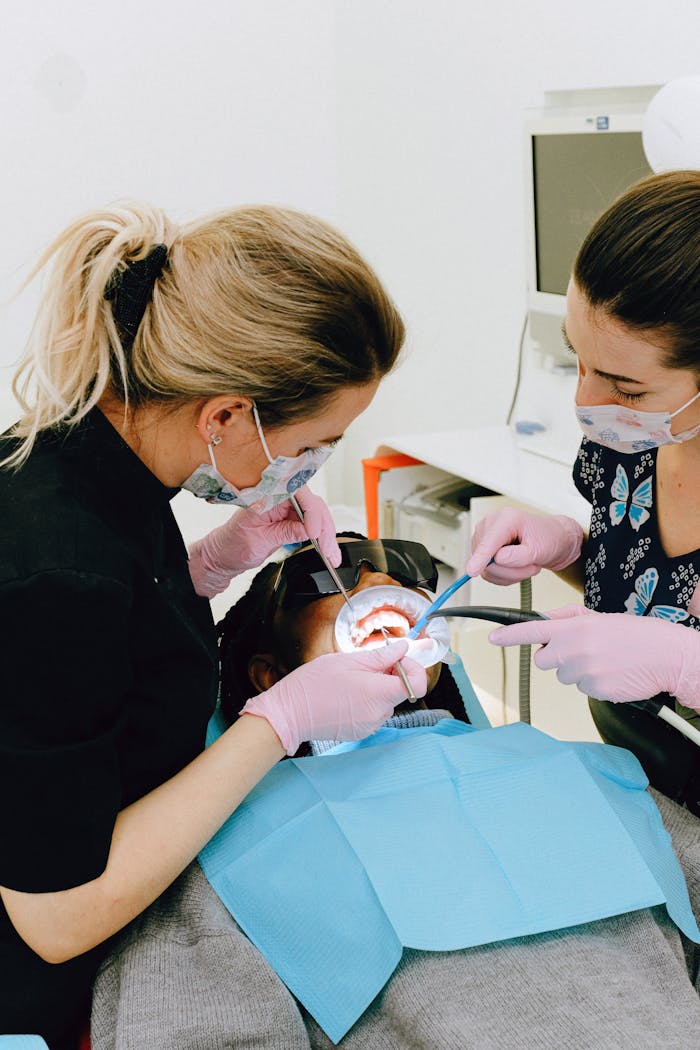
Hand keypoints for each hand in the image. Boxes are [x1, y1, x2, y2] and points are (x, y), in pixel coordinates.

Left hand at [188, 486, 341, 596]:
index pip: (296, 492)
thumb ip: (284, 533)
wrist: (224, 555)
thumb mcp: (258, 542)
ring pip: (317, 515)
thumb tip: (309, 530)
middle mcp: (279, 496)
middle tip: (328, 550)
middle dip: (323, 527)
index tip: (312, 532)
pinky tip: (328, 550)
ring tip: (332, 555)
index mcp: (265, 494)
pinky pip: (313, 524)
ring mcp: (287, 507)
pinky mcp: (293, 518)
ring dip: (327, 535)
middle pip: (312, 503)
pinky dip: (323, 538)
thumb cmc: (232, 545)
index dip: (309, 510)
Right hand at [239, 641, 427, 754]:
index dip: (413, 669)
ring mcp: (370, 725)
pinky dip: (367, 701)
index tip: (399, 660)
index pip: (417, 685)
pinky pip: (373, 712)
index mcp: (378, 693)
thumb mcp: (347, 660)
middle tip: (366, 665)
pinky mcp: (361, 731)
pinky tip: (345, 695)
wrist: (290, 713)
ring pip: (386, 701)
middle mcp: (378, 713)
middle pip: (400, 691)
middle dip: (390, 675)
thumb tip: (403, 648)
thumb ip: (381, 655)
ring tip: (350, 680)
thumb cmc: (313, 684)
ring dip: (376, 688)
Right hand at [466, 508, 582, 584]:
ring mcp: (484, 537)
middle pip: (488, 560)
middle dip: (511, 570)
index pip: (489, 542)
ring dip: (510, 574)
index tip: (472, 570)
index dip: (480, 557)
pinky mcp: (483, 550)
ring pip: (487, 569)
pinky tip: (516, 566)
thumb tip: (498, 559)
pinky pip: (488, 573)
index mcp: (506, 519)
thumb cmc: (548, 538)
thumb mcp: (540, 549)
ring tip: (526, 564)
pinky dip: (504, 576)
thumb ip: (519, 555)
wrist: (552, 539)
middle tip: (531, 566)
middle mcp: (490, 524)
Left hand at [488, 604, 699, 707]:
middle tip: (579, 651)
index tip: (493, 638)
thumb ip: (567, 619)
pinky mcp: (595, 690)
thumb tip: (544, 621)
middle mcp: (575, 649)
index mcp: (573, 628)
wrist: (665, 655)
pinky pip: (583, 689)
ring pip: (563, 676)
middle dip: (554, 658)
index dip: (509, 635)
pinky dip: (593, 684)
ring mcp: (584, 672)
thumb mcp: (598, 618)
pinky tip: (611, 673)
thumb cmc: (633, 634)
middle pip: (542, 661)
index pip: (532, 631)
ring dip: (577, 671)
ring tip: (603, 660)